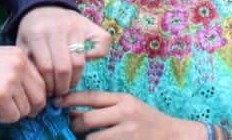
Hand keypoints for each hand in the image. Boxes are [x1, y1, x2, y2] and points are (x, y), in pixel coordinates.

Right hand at [0, 45, 46, 123]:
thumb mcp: (3, 60)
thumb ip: (20, 73)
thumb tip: (39, 98)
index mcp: (20, 55)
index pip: (41, 83)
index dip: (35, 97)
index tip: (28, 102)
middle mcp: (18, 66)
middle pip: (39, 99)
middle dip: (29, 109)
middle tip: (16, 109)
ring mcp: (10, 80)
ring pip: (25, 110)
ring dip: (12, 112)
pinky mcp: (0, 95)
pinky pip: (12, 117)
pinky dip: (3, 117)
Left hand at [15, 6, 110, 95]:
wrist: (43, 7)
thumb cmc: (32, 31)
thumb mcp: (22, 45)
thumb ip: (28, 65)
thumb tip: (38, 89)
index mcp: (37, 34)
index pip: (46, 68)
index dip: (49, 85)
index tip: (48, 92)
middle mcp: (57, 28)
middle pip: (64, 68)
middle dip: (62, 86)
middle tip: (60, 92)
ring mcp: (75, 25)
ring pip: (80, 61)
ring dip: (76, 78)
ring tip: (69, 83)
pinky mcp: (89, 24)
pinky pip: (102, 42)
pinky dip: (99, 54)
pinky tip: (88, 60)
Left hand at [58, 90, 203, 138]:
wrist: (175, 137)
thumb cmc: (148, 120)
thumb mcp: (128, 106)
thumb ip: (104, 107)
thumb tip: (73, 111)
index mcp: (124, 100)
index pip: (91, 97)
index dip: (70, 99)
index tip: (56, 102)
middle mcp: (125, 114)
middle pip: (87, 119)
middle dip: (75, 125)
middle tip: (73, 127)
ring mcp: (128, 134)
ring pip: (92, 139)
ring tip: (87, 138)